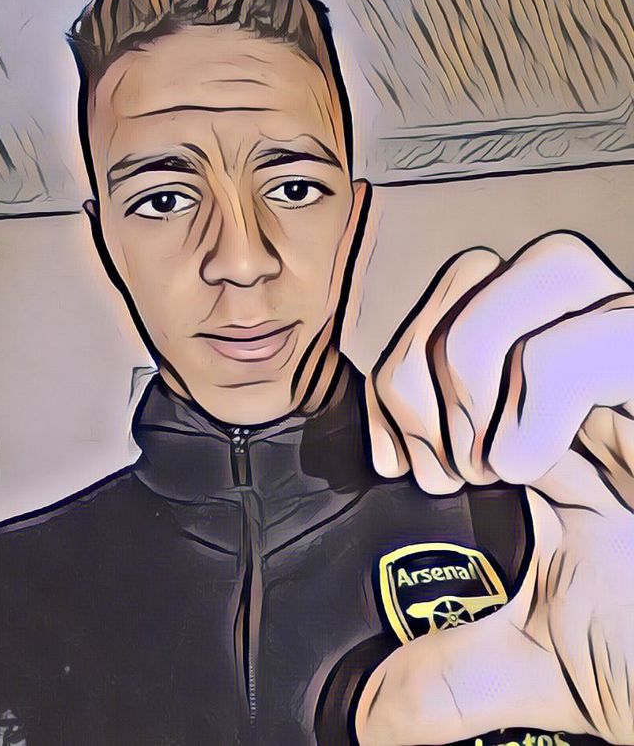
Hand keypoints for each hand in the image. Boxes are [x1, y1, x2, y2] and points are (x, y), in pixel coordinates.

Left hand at [359, 232, 633, 743]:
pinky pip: (597, 331)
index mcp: (546, 415)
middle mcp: (590, 372)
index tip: (391, 458)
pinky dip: (543, 391)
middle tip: (440, 463)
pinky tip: (534, 464)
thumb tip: (368, 713)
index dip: (394, 372)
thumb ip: (449, 670)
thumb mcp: (541, 651)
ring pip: (541, 264)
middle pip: (476, 271)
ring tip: (493, 458)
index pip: (444, 320)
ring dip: (479, 362)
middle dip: (423, 362)